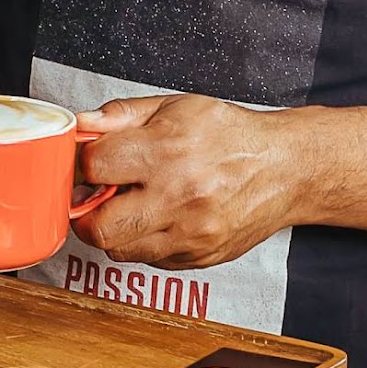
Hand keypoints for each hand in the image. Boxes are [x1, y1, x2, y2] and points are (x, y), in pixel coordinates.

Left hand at [74, 94, 315, 269]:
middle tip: (96, 197)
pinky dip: (144, 242)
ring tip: (131, 205)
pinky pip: (150, 260)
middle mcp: (179, 196)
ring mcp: (190, 233)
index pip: (95, 168)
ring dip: (115, 230)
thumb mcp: (176, 107)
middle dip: (87, 213)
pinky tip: (159, 218)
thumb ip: (122, 116)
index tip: (88, 164)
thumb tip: (81, 125)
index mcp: (168, 151)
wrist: (285, 169)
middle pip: (99, 227)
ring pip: (121, 250)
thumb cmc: (230, 136)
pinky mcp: (200, 257)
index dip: (82, 165)